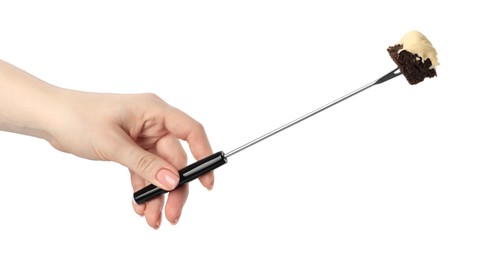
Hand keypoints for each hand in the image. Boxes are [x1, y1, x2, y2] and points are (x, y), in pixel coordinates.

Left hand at [46, 90, 214, 228]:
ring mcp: (142, 138)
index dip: (203, 154)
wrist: (49, 118)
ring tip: (153, 218)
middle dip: (174, 187)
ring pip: (160, 170)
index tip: (207, 180)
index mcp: (154, 111)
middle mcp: (152, 124)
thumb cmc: (77, 117)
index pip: (190, 131)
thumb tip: (172, 181)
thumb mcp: (114, 144)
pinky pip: (144, 173)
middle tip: (172, 212)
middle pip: (175, 159)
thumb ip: (145, 164)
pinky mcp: (131, 150)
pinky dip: (143, 191)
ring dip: (158, 195)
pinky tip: (140, 207)